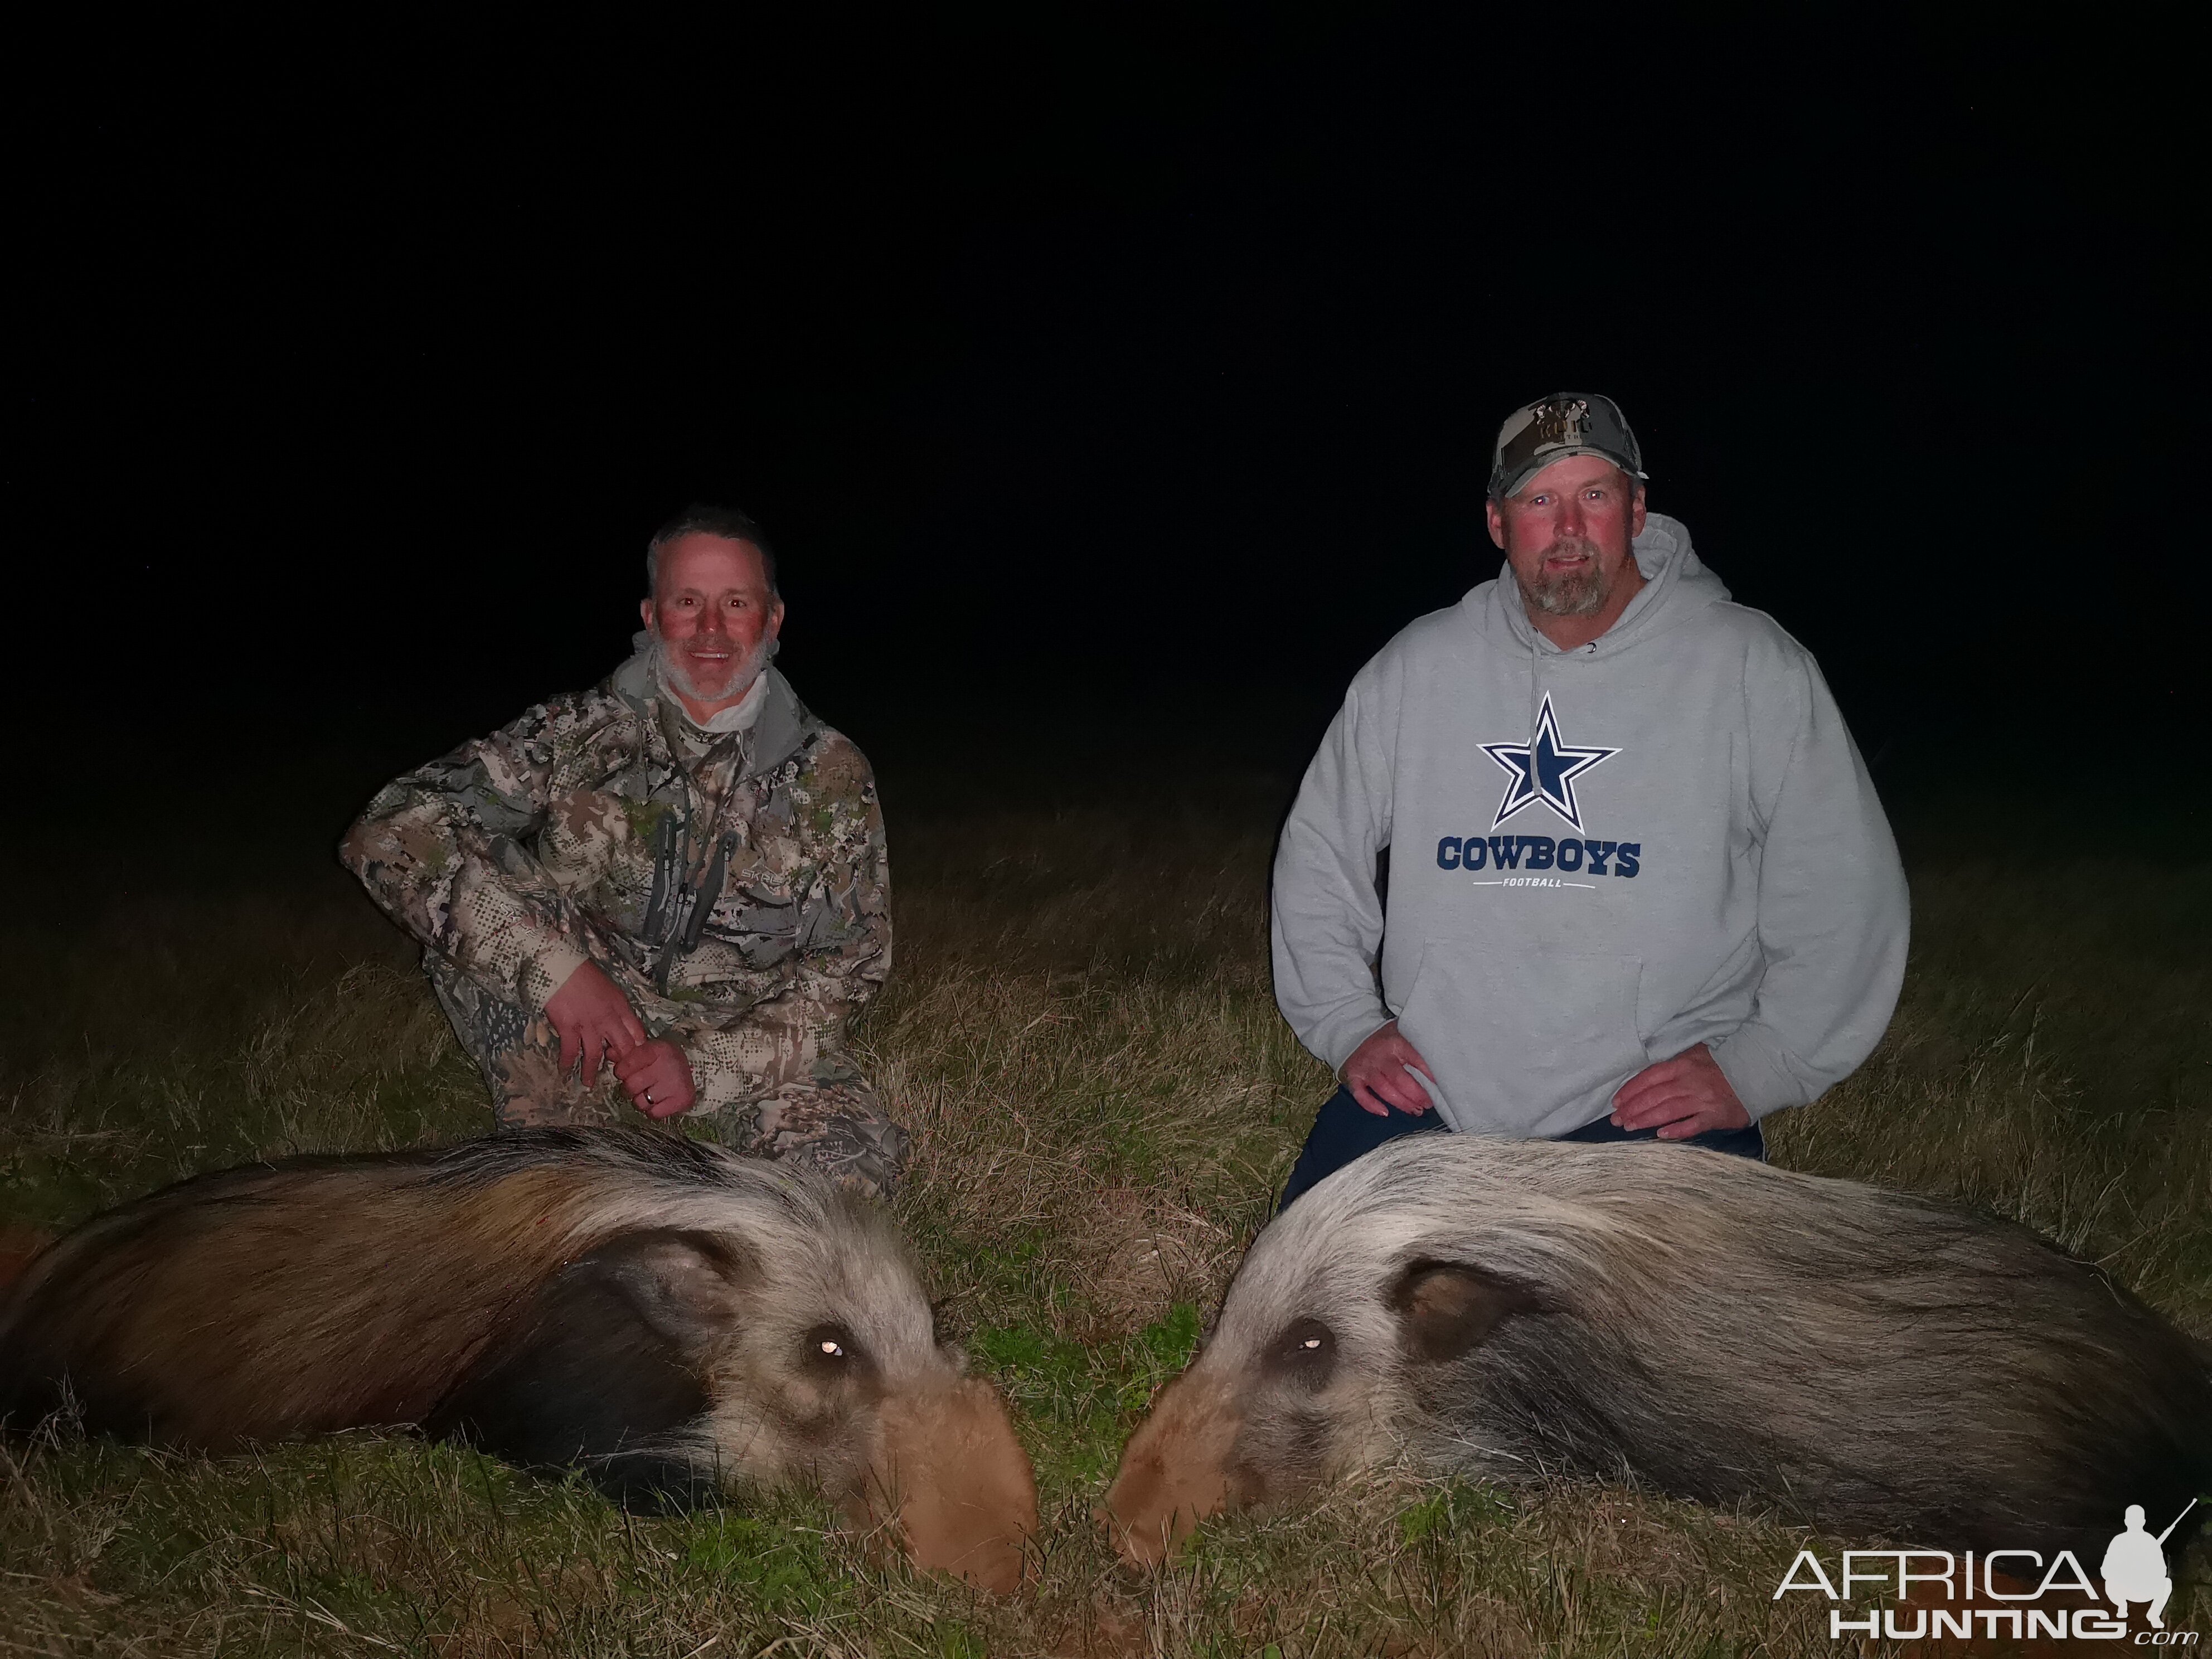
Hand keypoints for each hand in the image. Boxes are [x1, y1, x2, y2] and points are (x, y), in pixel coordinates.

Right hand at [543, 960, 646, 1084]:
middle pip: (622, 1048)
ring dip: (591, 1072)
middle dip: (621, 1064)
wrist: (561, 966)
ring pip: (595, 1055)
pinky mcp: (569, 1028)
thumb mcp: (609, 989)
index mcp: (621, 1007)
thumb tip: (617, 1023)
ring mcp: (589, 1025)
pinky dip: (567, 1064)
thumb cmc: (583, 974)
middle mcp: (609, 1019)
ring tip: (588, 1084)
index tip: (634, 1060)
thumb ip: (615, 1008)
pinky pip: (570, 1052)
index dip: (637, 1049)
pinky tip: (564, 1073)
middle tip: (616, 1077)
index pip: (637, 1033)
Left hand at [615, 1039, 696, 1118]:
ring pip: (640, 1102)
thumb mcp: (646, 1051)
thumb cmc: (663, 1060)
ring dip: (641, 1100)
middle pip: (631, 1085)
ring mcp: (676, 1084)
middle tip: (639, 1084)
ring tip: (650, 1092)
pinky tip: (659, 1100)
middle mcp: (669, 1065)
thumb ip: (626, 1053)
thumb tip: (609, 1053)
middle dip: (630, 1087)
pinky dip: (653, 1110)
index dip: (622, 1070)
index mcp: (659, 1049)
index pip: (628, 1063)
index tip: (624, 1072)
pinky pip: (653, 1113)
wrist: (692, 1070)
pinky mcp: (683, 1100)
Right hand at [1341, 1020, 1438, 1117]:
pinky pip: (1360, 1094)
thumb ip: (1420, 1049)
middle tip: (1428, 1103)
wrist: (1357, 1032)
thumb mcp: (1406, 1036)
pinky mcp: (1354, 1076)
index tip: (1442, 1085)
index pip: (1415, 1059)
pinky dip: (1371, 1105)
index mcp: (1396, 1042)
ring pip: (1384, 1089)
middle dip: (1416, 1095)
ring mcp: (1365, 1066)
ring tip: (1416, 1110)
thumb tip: (1445, 1067)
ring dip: (1402, 1103)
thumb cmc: (1390, 1039)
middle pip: (1399, 1079)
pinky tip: (1385, 1112)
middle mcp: (1379, 1054)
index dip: (1429, 1073)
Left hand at [1611, 1044, 1749, 1139]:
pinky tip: (1660, 1135)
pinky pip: (1692, 1125)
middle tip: (1617, 1120)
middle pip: (1654, 1097)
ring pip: (1667, 1111)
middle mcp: (1689, 1082)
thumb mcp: (1695, 1053)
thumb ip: (1673, 1064)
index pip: (1649, 1078)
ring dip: (1645, 1119)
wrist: (1756, 1072)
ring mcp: (1703, 1100)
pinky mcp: (1716, 1116)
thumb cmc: (1720, 1062)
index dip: (1630, 1090)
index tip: (1616, 1102)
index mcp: (1682, 1064)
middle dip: (1632, 1108)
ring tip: (1630, 1126)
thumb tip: (1647, 1076)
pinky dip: (1676, 1130)